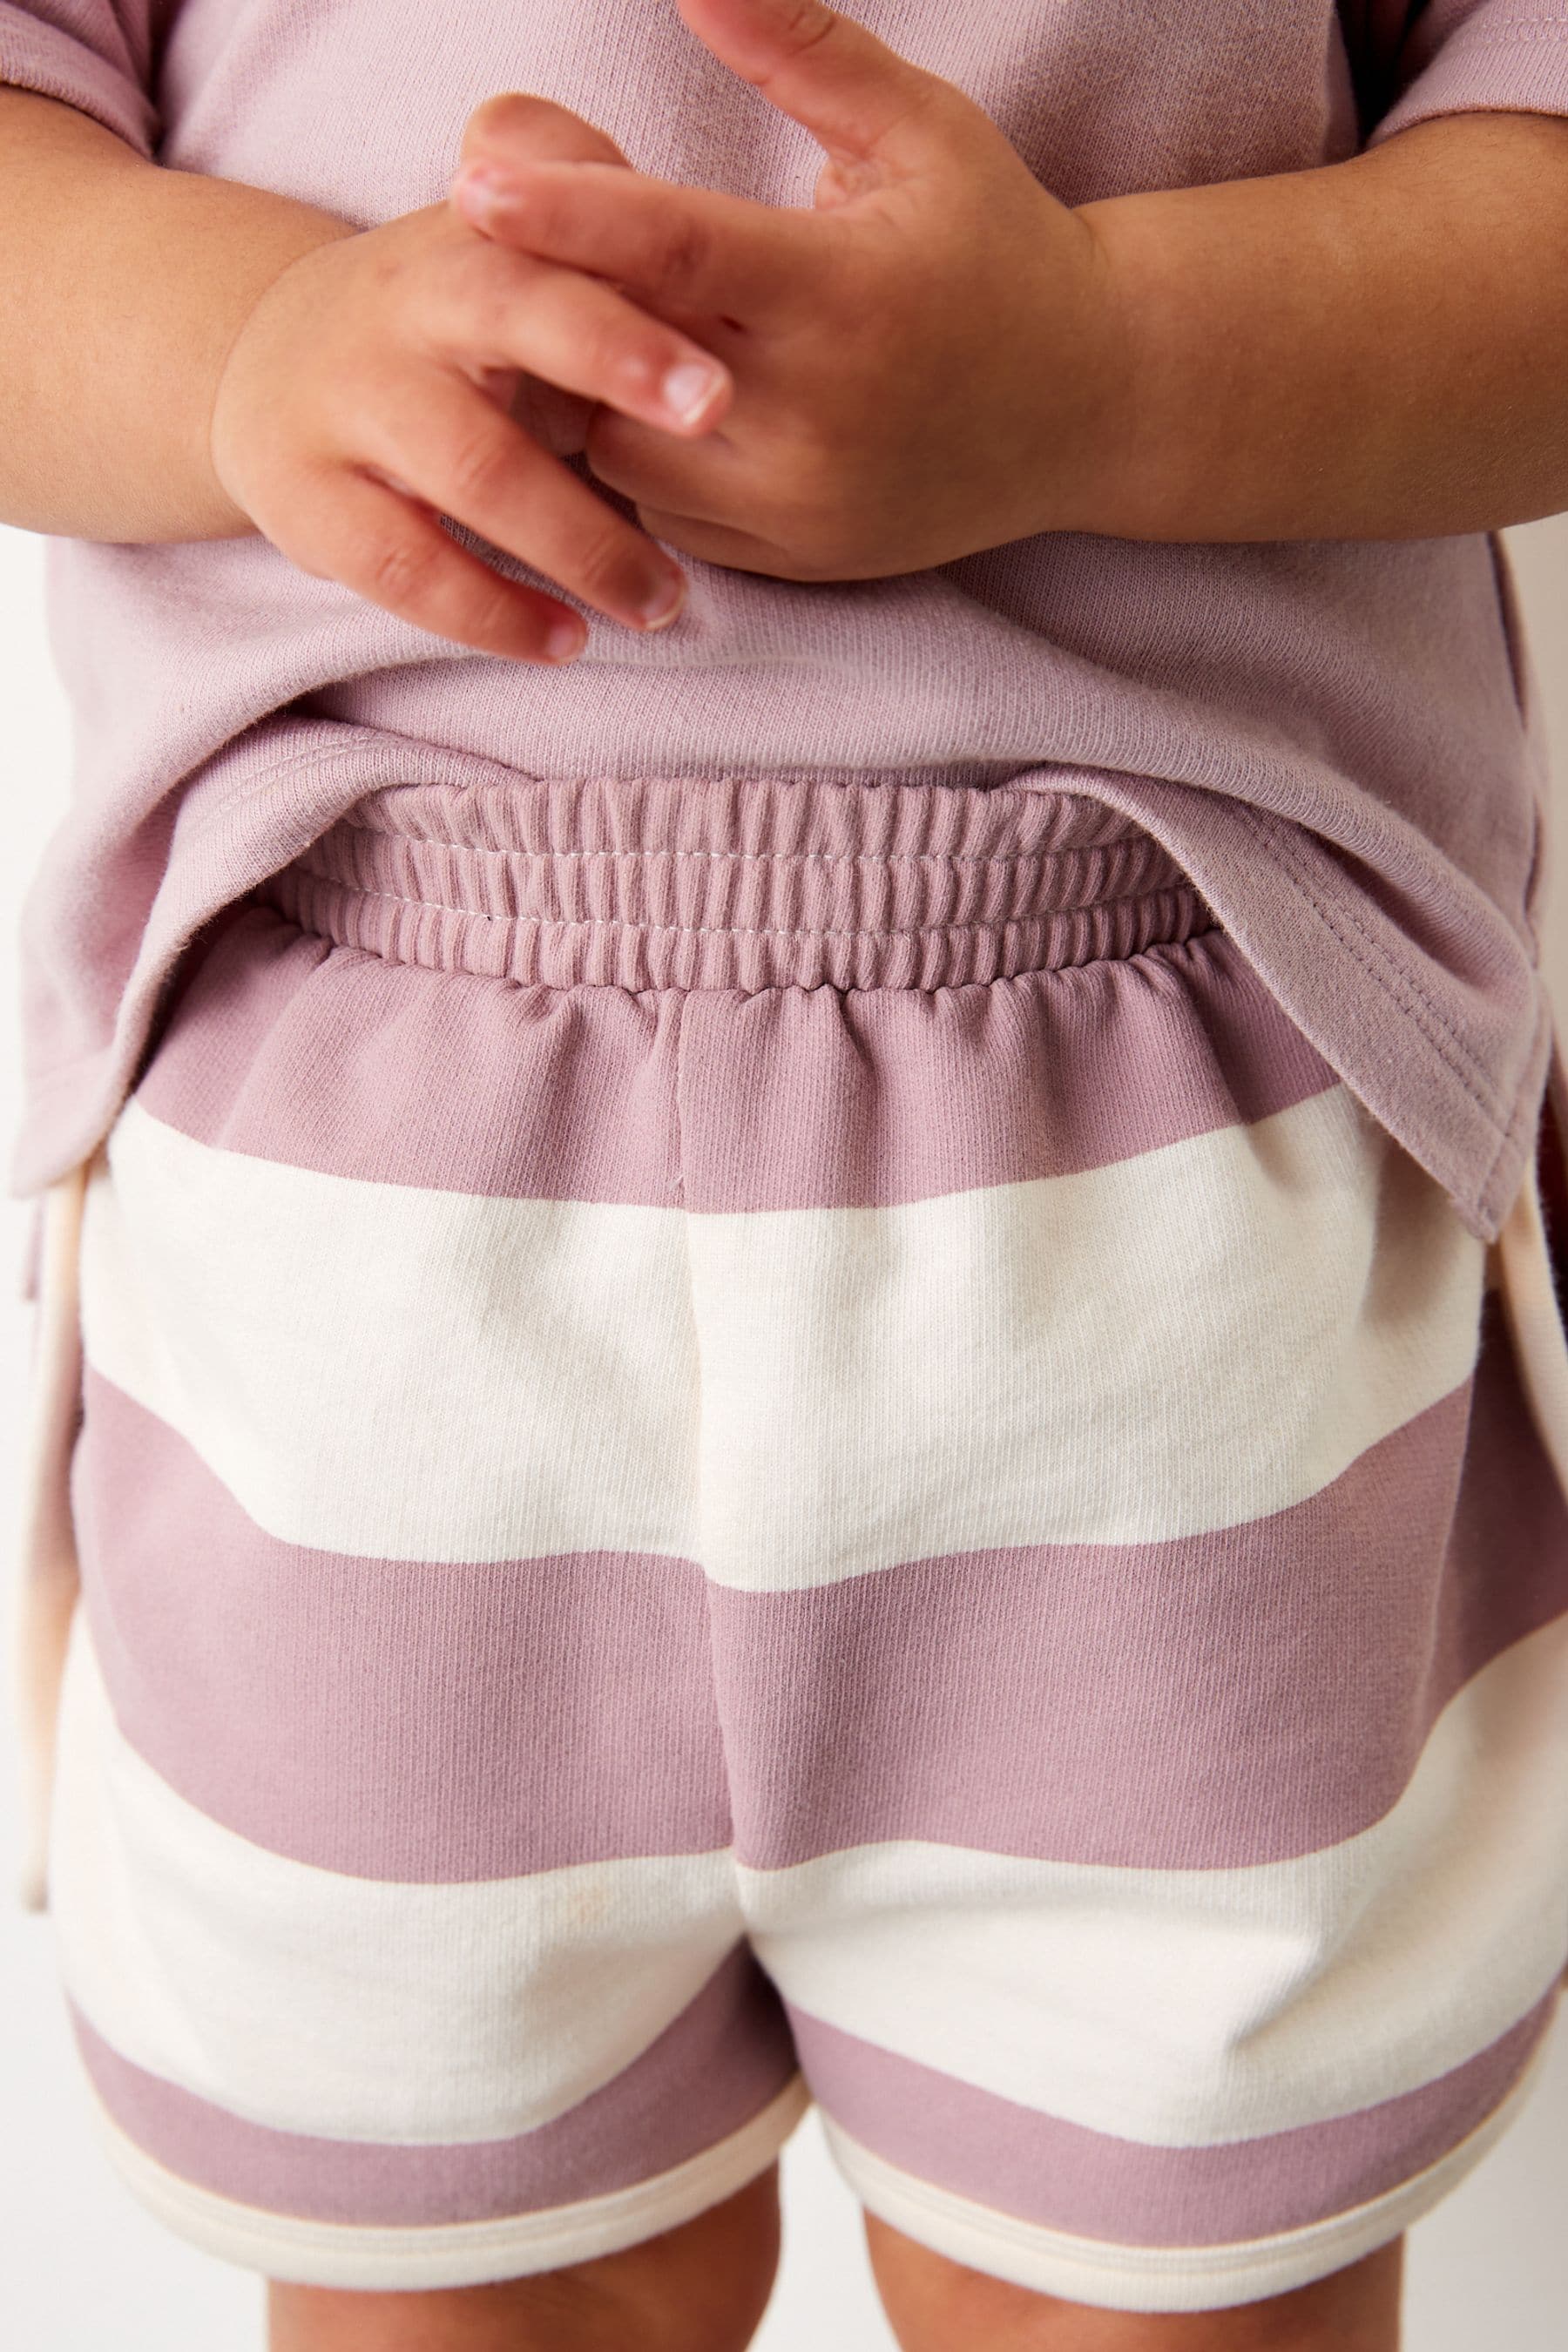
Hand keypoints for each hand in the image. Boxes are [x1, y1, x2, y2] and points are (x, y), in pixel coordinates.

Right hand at [210, 95, 733, 660]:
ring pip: (471, 470)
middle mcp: (403, 308)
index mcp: (470, 242)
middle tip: (714, 434)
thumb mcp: (506, 256)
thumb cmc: (443, 323)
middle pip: (509, 327)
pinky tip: (564, 641)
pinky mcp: (306, 502)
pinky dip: (493, 614)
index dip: (631, 317)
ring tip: (659, 600)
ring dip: (580, 544)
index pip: (554, 253)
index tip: (718, 391)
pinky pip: (406, 568)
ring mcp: (347, 404)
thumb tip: (684, 247)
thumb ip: (591, 229)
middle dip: (615, 375)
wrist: (266, 360)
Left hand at [453, 0, 1120, 582]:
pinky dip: (636, 457)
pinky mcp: (793, 558)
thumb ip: (803, 51)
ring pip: (620, 452)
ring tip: (586, 323)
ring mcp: (800, 500)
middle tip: (499, 243)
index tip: (474, 181)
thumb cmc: (996, 250)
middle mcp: (815, 412)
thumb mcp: (922, 131)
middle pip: (623, 358)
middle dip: (552, 296)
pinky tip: (646, 403)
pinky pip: (662, 516)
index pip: (675, 246)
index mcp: (844, 292)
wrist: (1088, 410)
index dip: (567, 212)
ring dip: (586, 388)